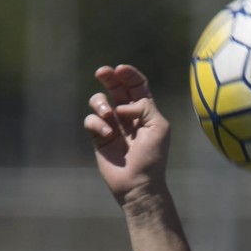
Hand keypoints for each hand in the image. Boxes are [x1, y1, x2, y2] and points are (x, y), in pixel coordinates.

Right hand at [84, 65, 170, 204]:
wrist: (138, 182)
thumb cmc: (153, 156)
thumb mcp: (159, 127)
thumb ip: (145, 107)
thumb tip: (123, 105)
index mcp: (146, 111)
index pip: (137, 86)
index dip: (129, 74)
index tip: (121, 69)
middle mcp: (128, 115)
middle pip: (115, 88)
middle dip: (108, 77)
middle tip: (102, 72)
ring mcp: (113, 125)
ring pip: (99, 101)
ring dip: (100, 103)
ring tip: (108, 115)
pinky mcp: (99, 136)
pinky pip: (90, 120)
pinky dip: (96, 123)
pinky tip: (107, 134)